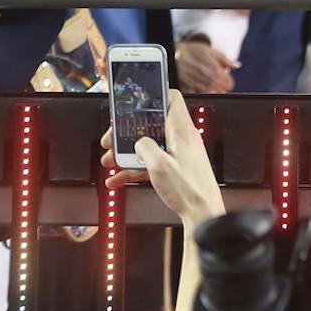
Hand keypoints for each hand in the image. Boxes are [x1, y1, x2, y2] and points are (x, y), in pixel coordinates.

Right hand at [103, 89, 225, 229]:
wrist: (202, 214)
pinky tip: (116, 179)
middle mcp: (181, 138)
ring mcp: (177, 153)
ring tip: (109, 161)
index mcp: (181, 129)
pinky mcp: (174, 168)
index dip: (153, 95)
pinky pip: (150, 163)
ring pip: (148, 145)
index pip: (171, 98)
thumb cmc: (189, 189)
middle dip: (128, 132)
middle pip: (151, 124)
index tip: (134, 101)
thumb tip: (139, 143)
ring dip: (126, 153)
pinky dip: (133, 169)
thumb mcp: (159, 165)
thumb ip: (145, 147)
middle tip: (111, 140)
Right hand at [174, 36, 237, 94]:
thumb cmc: (192, 51)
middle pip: (223, 92)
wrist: (175, 55)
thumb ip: (226, 60)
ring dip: (214, 90)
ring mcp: (199, 87)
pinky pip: (199, 96)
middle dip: (223, 86)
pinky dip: (201, 93)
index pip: (230, 84)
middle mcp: (209, 82)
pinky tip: (200, 86)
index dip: (229, 81)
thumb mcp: (212, 51)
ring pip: (213, 95)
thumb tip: (236, 65)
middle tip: (219, 79)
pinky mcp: (190, 90)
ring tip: (210, 83)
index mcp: (216, 72)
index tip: (227, 77)